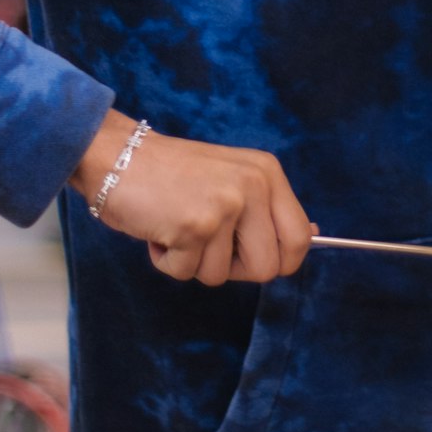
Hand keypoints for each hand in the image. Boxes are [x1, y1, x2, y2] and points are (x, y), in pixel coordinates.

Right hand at [69, 111, 315, 285]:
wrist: (117, 156)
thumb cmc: (172, 175)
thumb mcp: (232, 179)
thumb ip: (268, 209)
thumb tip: (314, 236)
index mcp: (268, 173)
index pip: (299, 238)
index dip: (278, 262)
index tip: (250, 258)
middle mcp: (254, 186)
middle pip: (267, 269)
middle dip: (233, 268)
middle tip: (205, 241)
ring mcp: (226, 205)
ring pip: (221, 275)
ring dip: (192, 261)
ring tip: (176, 224)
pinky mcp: (195, 225)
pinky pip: (185, 273)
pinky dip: (166, 261)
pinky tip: (159, 228)